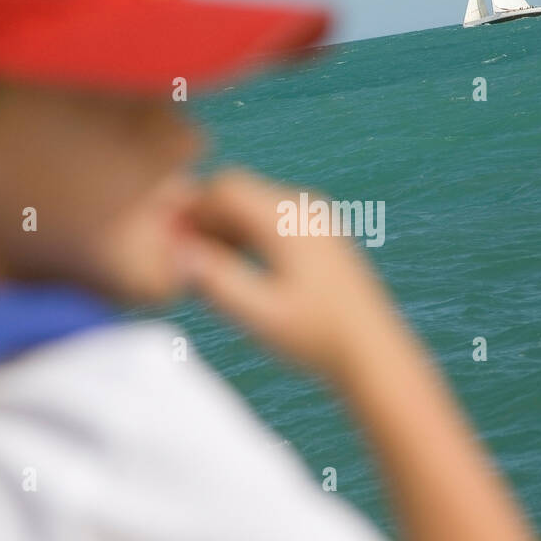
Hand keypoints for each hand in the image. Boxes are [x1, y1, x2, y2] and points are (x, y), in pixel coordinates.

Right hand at [180, 168, 410, 381]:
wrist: (373, 352)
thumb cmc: (318, 337)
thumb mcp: (260, 314)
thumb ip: (217, 282)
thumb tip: (177, 254)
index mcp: (288, 219)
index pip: (224, 188)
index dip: (190, 209)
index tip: (167, 240)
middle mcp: (304, 207)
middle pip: (238, 192)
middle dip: (205, 218)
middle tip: (178, 255)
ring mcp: (316, 218)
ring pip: (254, 205)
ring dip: (224, 228)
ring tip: (201, 267)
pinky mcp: (321, 234)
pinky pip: (272, 218)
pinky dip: (247, 235)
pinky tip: (234, 268)